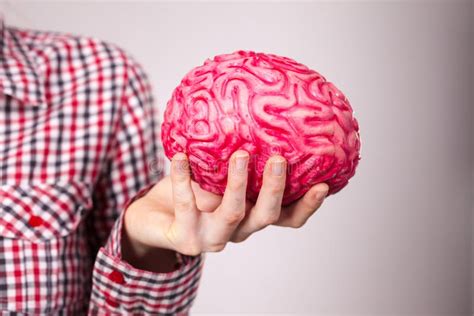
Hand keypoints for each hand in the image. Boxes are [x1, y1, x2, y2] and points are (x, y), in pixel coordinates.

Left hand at [122, 151, 327, 269]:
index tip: (325, 184)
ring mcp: (212, 237)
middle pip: (268, 216)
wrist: (153, 220)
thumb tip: (253, 108)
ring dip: (239, 183)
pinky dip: (183, 178)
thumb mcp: (217, 173)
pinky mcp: (185, 238)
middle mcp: (238, 230)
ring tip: (240, 154)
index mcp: (251, 216)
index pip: (288, 217)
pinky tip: (180, 155)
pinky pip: (187, 204)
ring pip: (234, 213)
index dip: (308, 206)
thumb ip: (238, 155)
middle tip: (279, 158)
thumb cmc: (192, 190)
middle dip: (276, 188)